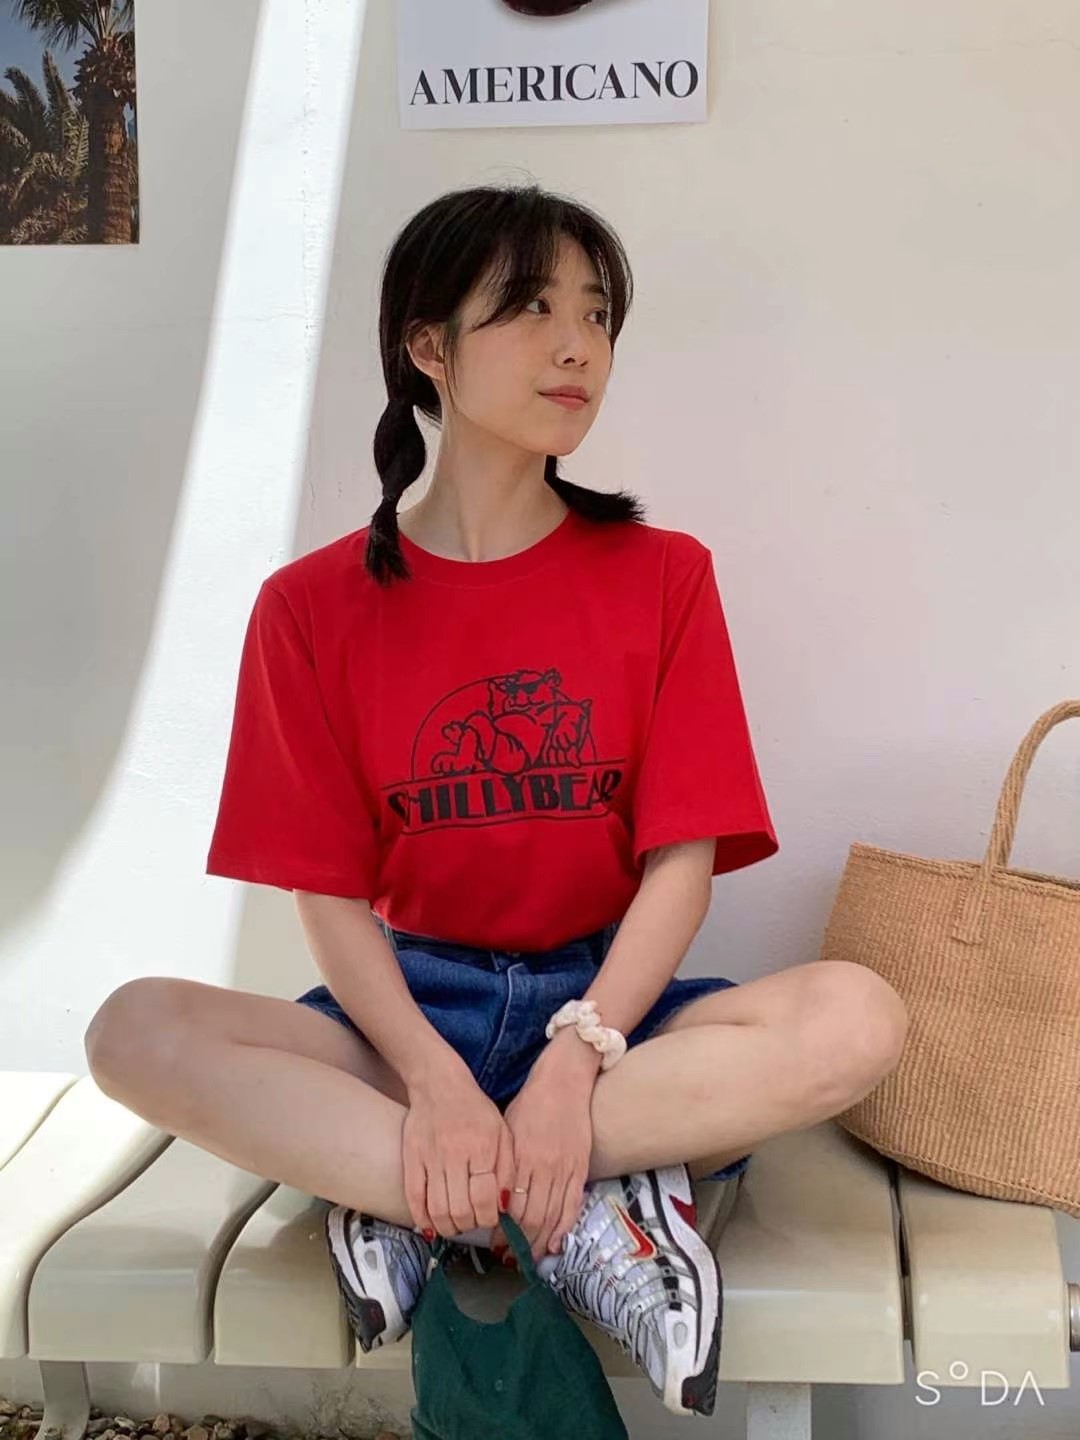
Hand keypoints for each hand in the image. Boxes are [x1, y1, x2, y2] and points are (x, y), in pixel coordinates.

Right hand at [401, 1060, 515, 1241]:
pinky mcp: (411, 1158)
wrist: (439, 1083)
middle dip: (469, 1226)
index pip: (485, 1199)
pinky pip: (414, 1197)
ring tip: (455, 1225)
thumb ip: (506, 1169)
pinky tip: (431, 1224)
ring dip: (447, 1227)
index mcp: (482, 1147)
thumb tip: (504, 1207)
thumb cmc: (475, 1110)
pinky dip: (422, 1218)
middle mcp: (455, 1153)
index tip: (490, 1219)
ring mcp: (430, 1157)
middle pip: (460, 1210)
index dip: (488, 1218)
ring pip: (437, 1209)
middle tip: (473, 1222)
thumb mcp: (502, 1132)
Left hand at [496, 1068, 593, 1263]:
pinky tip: (555, 1244)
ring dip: (540, 1242)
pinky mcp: (580, 1168)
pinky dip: (563, 1228)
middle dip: (519, 1243)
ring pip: (551, 1218)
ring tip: (529, 1258)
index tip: (494, 1244)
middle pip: (531, 1219)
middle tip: (509, 1257)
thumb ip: (502, 1166)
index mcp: (520, 1157)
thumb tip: (493, 1200)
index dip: (502, 1232)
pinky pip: (572, 1206)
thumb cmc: (530, 1105)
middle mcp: (542, 1167)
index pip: (509, 1207)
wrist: (564, 1082)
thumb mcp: (507, 1131)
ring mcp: (564, 1169)